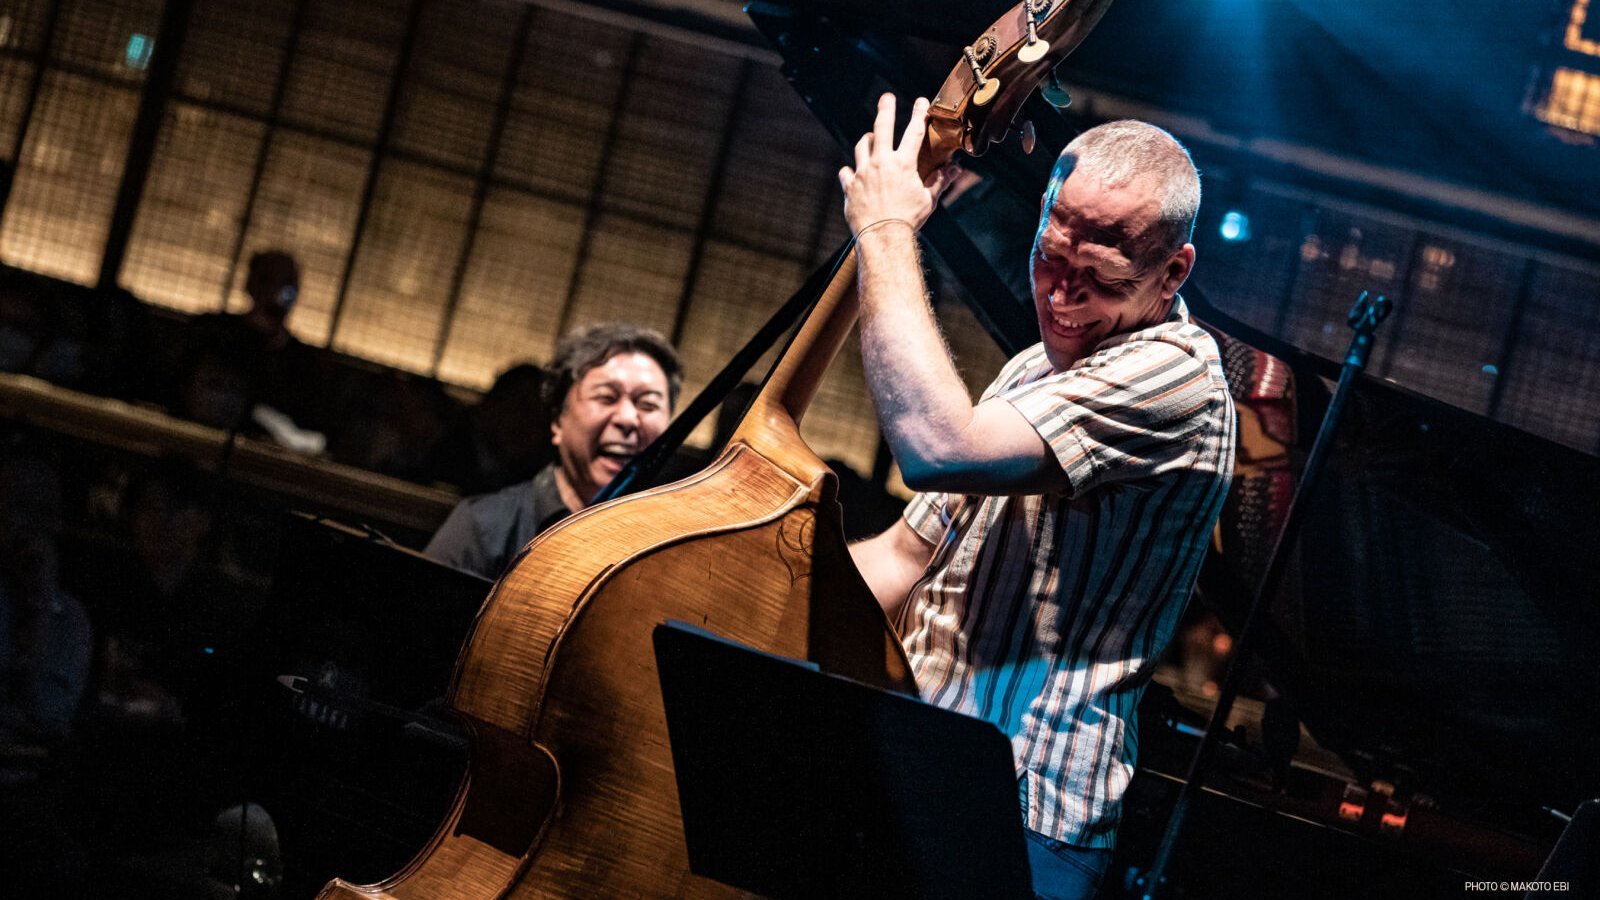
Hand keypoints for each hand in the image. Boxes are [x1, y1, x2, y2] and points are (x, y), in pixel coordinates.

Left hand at [838, 94, 955, 234]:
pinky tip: (854, 174)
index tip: (921, 102)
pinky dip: (851, 172)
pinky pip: (847, 172)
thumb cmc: (907, 220)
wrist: (883, 237)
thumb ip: (940, 181)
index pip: (914, 132)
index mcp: (903, 164)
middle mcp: (881, 163)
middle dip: (886, 109)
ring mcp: (863, 173)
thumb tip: (955, 169)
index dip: (919, 114)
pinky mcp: (849, 186)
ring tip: (870, 138)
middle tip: (887, 98)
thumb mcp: (928, 200)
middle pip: (882, 127)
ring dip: (867, 140)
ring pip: (862, 146)